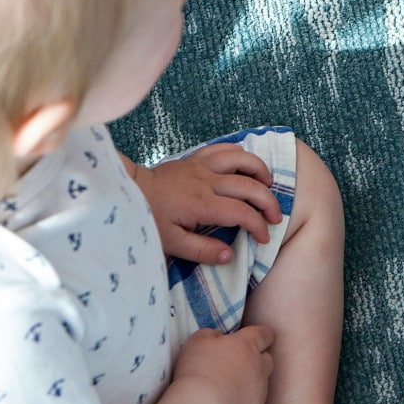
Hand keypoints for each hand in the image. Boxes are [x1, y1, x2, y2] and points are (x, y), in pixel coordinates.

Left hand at [131, 143, 281, 263]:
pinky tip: (247, 165)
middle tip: (276, 217)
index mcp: (201, 204)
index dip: (258, 226)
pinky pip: (224, 148)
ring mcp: (202, 166)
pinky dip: (241, 153)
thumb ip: (201, 251)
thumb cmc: (148, 219)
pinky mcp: (196, 158)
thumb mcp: (170, 244)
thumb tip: (230, 255)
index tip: (264, 238)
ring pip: (242, 159)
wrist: (127, 191)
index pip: (241, 213)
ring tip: (269, 185)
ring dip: (260, 171)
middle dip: (269, 202)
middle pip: (249, 185)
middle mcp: (206, 181)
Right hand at [170, 326, 274, 403]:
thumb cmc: (198, 370)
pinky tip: (229, 401)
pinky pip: (255, 401)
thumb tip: (218, 336)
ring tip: (231, 385)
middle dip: (258, 359)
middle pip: (267, 358)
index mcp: (247, 344)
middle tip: (240, 363)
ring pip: (261, 381)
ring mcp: (260, 388)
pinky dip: (245, 399)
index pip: (264, 334)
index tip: (259, 337)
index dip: (262, 335)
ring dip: (250, 380)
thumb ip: (212, 334)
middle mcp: (258, 365)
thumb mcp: (198, 340)